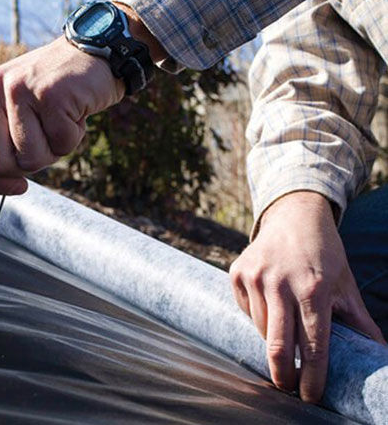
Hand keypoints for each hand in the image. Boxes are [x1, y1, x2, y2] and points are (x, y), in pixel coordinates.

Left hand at [0, 37, 123, 195]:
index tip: (17, 185)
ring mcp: (19, 89)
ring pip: (31, 159)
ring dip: (54, 150)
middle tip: (45, 141)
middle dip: (28, 166)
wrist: (90, 54)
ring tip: (60, 121)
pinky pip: (61, 143)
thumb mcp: (13, 119)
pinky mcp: (50, 93)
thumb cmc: (50, 93)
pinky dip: (74, 136)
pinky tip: (75, 112)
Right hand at [229, 191, 385, 401]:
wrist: (294, 216)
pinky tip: (270, 303)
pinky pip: (246, 310)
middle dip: (283, 375)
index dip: (313, 376)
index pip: (313, 345)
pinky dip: (258, 316)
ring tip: (285, 329)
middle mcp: (281, 283)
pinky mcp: (237, 273)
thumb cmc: (324, 254)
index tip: (311, 396)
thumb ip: (359, 322)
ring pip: (260, 329)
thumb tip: (379, 354)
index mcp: (313, 289)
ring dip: (273, 339)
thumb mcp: (346, 285)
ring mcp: (255, 277)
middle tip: (288, 387)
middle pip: (278, 346)